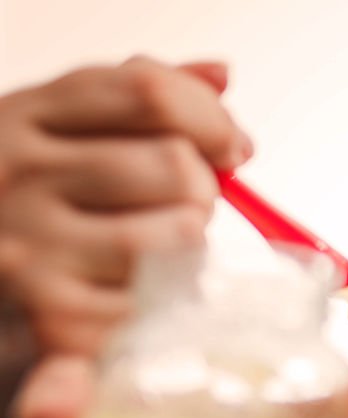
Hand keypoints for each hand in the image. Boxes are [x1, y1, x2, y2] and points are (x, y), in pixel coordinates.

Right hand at [0, 56, 250, 354]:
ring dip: (193, 248)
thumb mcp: (54, 138)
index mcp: (23, 117)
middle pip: (175, 165)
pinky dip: (165, 301)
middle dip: (204, 192)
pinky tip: (136, 295)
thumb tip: (219, 76)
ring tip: (164, 254)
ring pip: (178, 235)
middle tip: (189, 211)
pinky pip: (159, 300)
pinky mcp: (54, 316)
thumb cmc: (20, 213)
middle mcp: (19, 173)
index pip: (147, 92)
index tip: (231, 148)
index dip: (210, 120)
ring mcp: (31, 246)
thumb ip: (131, 102)